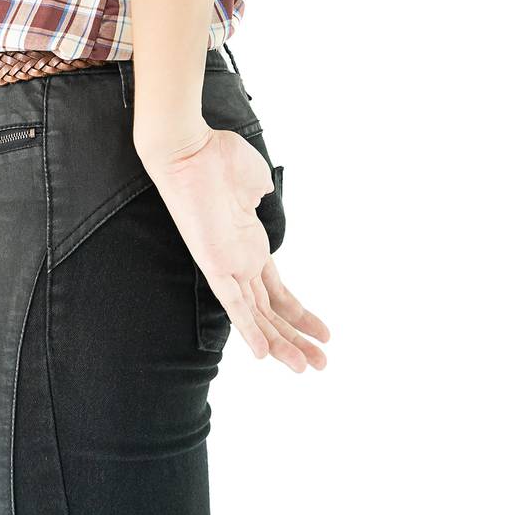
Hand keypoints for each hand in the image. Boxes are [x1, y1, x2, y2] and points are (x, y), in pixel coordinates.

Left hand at [139, 124, 329, 371]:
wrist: (191, 148)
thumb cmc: (218, 158)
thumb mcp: (254, 179)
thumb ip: (261, 195)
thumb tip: (264, 193)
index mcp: (250, 243)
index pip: (277, 290)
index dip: (299, 313)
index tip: (324, 333)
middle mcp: (240, 259)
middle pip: (272, 311)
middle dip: (298, 338)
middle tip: (322, 364)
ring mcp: (228, 264)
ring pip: (258, 316)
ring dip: (283, 343)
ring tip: (307, 367)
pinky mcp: (214, 265)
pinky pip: (233, 304)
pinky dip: (249, 329)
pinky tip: (263, 354)